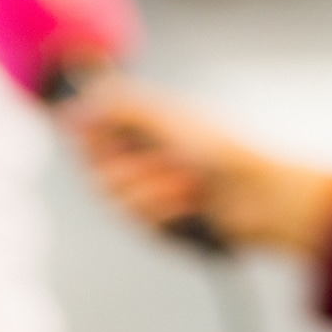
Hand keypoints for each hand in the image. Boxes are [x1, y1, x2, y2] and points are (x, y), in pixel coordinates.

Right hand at [64, 75, 331, 260]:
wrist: (258, 194)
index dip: (91, 136)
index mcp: (142, 127)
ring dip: (153, 187)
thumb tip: (73, 106)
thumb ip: (117, 106)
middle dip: (129, 164)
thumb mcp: (166, 116)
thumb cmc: (222, 147)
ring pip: (114, 198)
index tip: (103, 135)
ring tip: (187, 179)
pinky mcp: (158, 225)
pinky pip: (138, 223)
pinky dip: (166, 209)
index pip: (90, 132)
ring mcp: (149, 194)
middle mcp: (141, 159)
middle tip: (162, 156)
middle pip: (95, 170)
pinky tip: (191, 201)